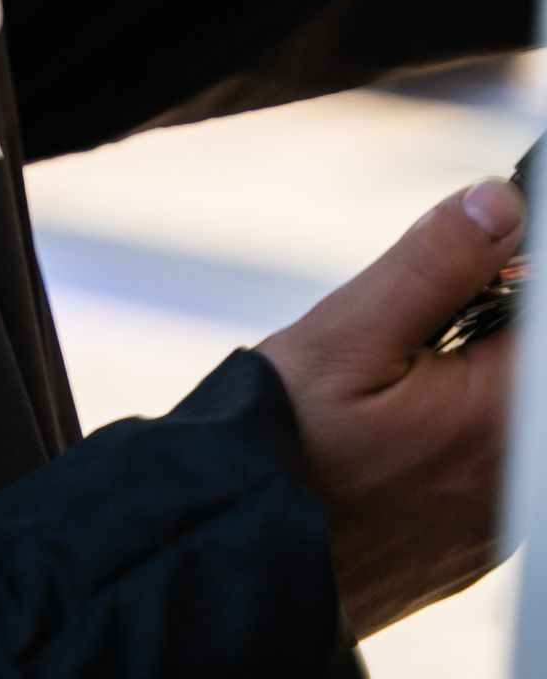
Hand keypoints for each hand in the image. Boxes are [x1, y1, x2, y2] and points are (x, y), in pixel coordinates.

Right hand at [259, 177, 524, 639]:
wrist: (243, 556)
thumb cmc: (286, 447)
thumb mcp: (349, 330)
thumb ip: (435, 263)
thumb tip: (498, 205)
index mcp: (498, 419)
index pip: (539, 320)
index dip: (510, 279)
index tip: (472, 266)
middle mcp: (515, 481)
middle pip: (524, 374)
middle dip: (483, 334)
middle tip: (415, 333)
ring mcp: (498, 522)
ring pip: (506, 421)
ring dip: (468, 385)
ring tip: (392, 387)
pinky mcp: (475, 544)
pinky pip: (489, 470)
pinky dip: (454, 436)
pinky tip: (392, 436)